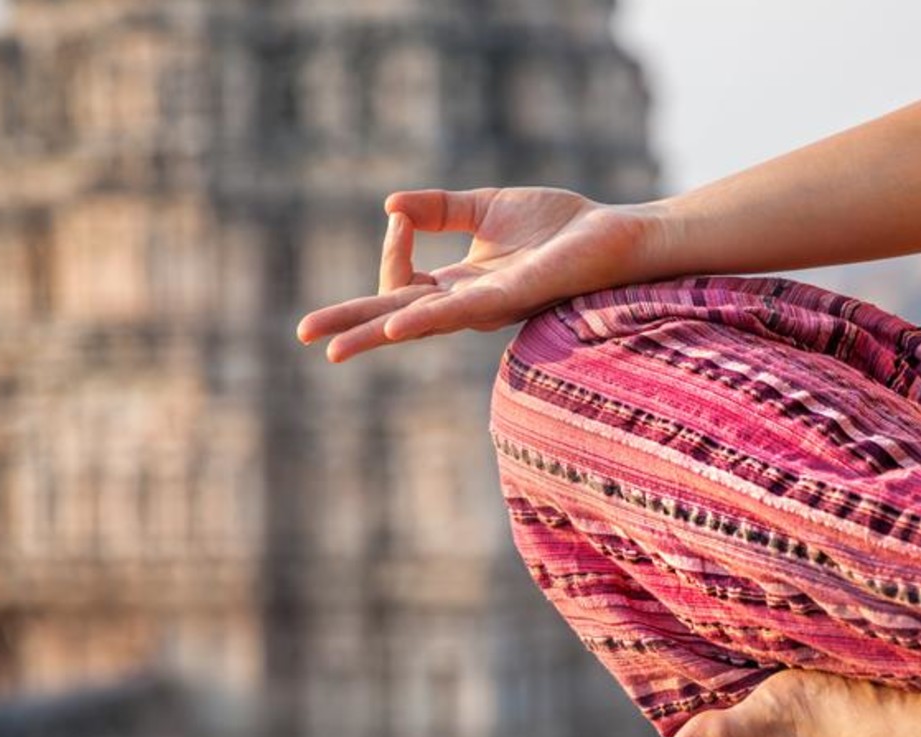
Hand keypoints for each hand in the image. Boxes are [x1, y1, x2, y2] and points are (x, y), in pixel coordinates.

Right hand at [296, 187, 664, 361]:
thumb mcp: (485, 207)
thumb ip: (439, 209)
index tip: (400, 216)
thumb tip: (390, 206)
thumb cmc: (559, 226)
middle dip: (351, 326)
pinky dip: (424, 317)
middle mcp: (468, 305)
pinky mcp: (512, 298)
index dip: (392, 251)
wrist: (614, 235)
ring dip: (376, 333)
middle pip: (396, 316)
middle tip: (306, 336)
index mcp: (460, 286)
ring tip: (338, 347)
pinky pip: (459, 312)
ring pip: (420, 322)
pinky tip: (395, 326)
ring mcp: (488, 306)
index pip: (403, 284)